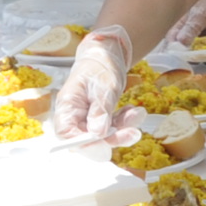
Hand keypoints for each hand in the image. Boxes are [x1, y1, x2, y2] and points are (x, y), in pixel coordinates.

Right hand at [51, 26, 142, 144]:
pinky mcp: (100, 120)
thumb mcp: (103, 86)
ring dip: (123, 129)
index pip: (66, 134)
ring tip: (138, 114)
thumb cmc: (99, 67)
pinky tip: (134, 111)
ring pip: (104, 136)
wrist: (107, 57)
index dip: (83, 146)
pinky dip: (126, 122)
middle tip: (133, 134)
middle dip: (112, 139)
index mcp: (67, 106)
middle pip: (88, 139)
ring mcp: (88, 120)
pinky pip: (113, 128)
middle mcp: (75, 116)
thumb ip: (100, 110)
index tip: (105, 148)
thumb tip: (97, 133)